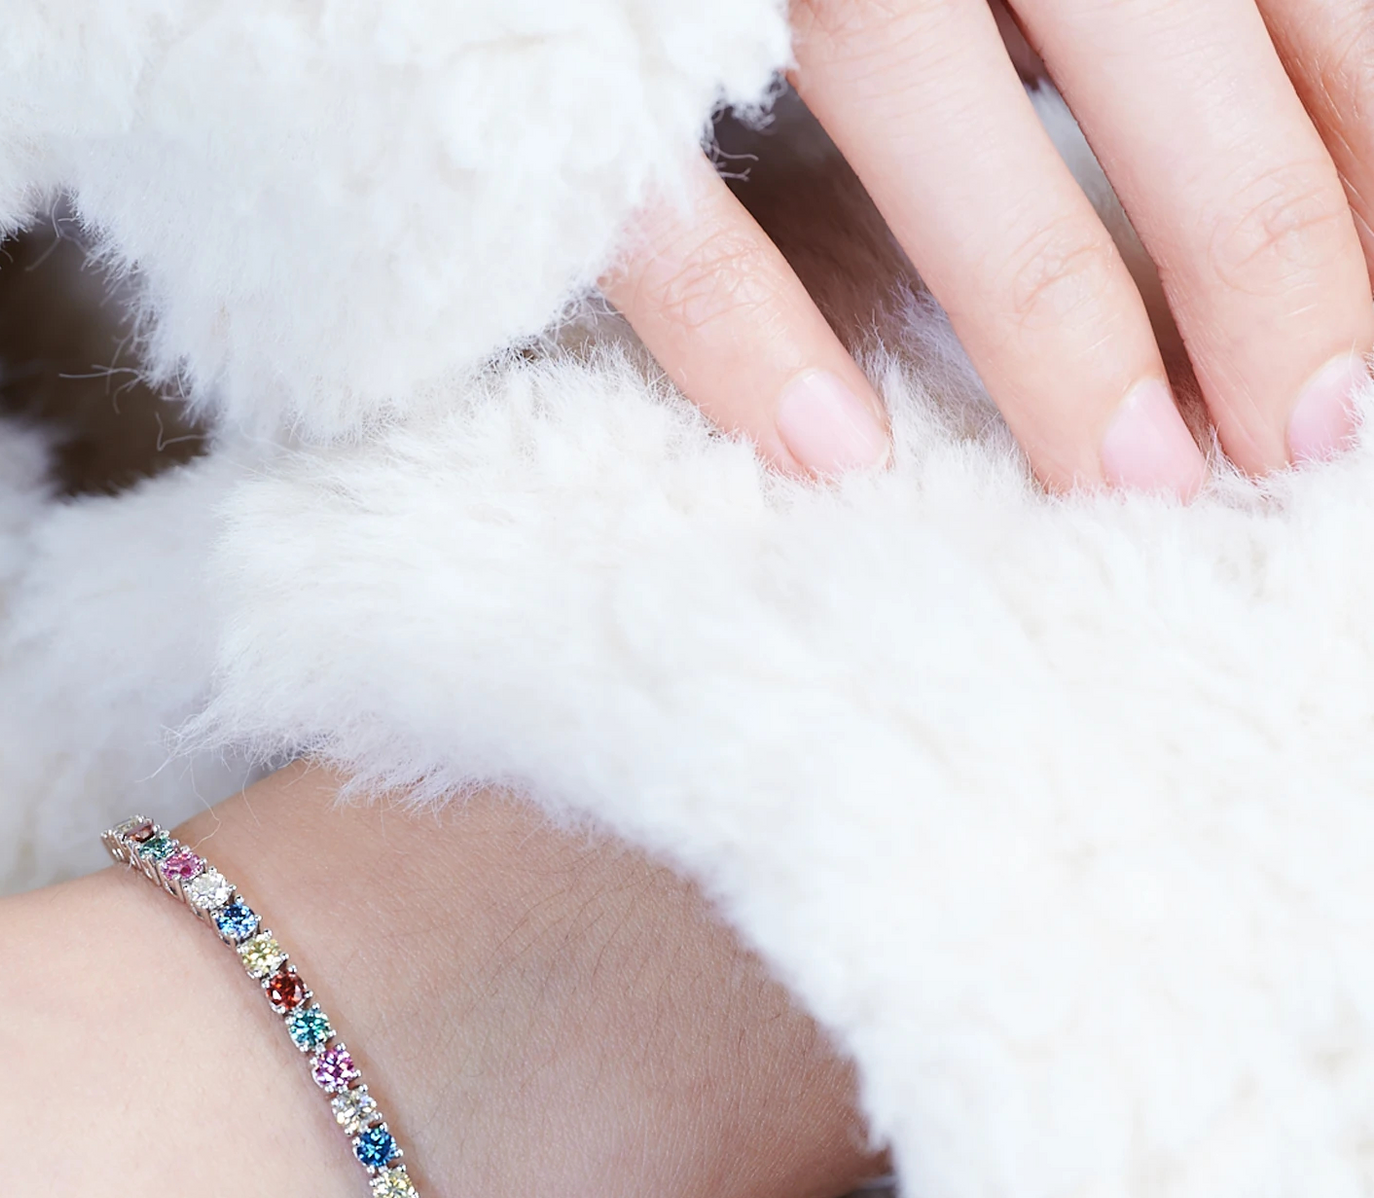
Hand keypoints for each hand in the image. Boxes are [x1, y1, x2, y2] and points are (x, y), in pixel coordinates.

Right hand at [601, 0, 1373, 492]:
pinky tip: (839, 457)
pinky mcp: (573, 68)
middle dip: (1256, 246)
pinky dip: (751, 329)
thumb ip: (1130, 34)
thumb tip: (1305, 190)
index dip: (1363, 152)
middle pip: (1147, 32)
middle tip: (1312, 437)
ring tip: (1135, 480)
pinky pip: (670, 207)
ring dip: (1051, 307)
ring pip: (917, 96)